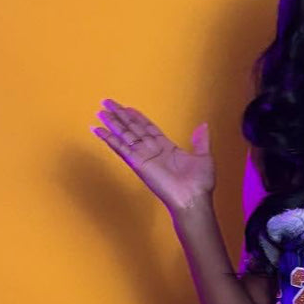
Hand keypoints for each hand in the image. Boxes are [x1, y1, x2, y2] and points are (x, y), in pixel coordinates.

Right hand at [91, 98, 214, 214]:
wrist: (193, 199)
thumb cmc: (199, 184)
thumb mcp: (204, 157)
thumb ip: (200, 140)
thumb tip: (204, 125)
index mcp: (167, 148)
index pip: (148, 128)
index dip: (137, 117)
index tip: (127, 108)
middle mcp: (153, 151)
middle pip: (133, 128)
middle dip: (121, 116)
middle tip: (108, 103)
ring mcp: (144, 157)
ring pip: (125, 135)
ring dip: (113, 123)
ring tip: (101, 112)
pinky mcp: (137, 163)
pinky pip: (120, 148)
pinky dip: (109, 139)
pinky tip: (98, 130)